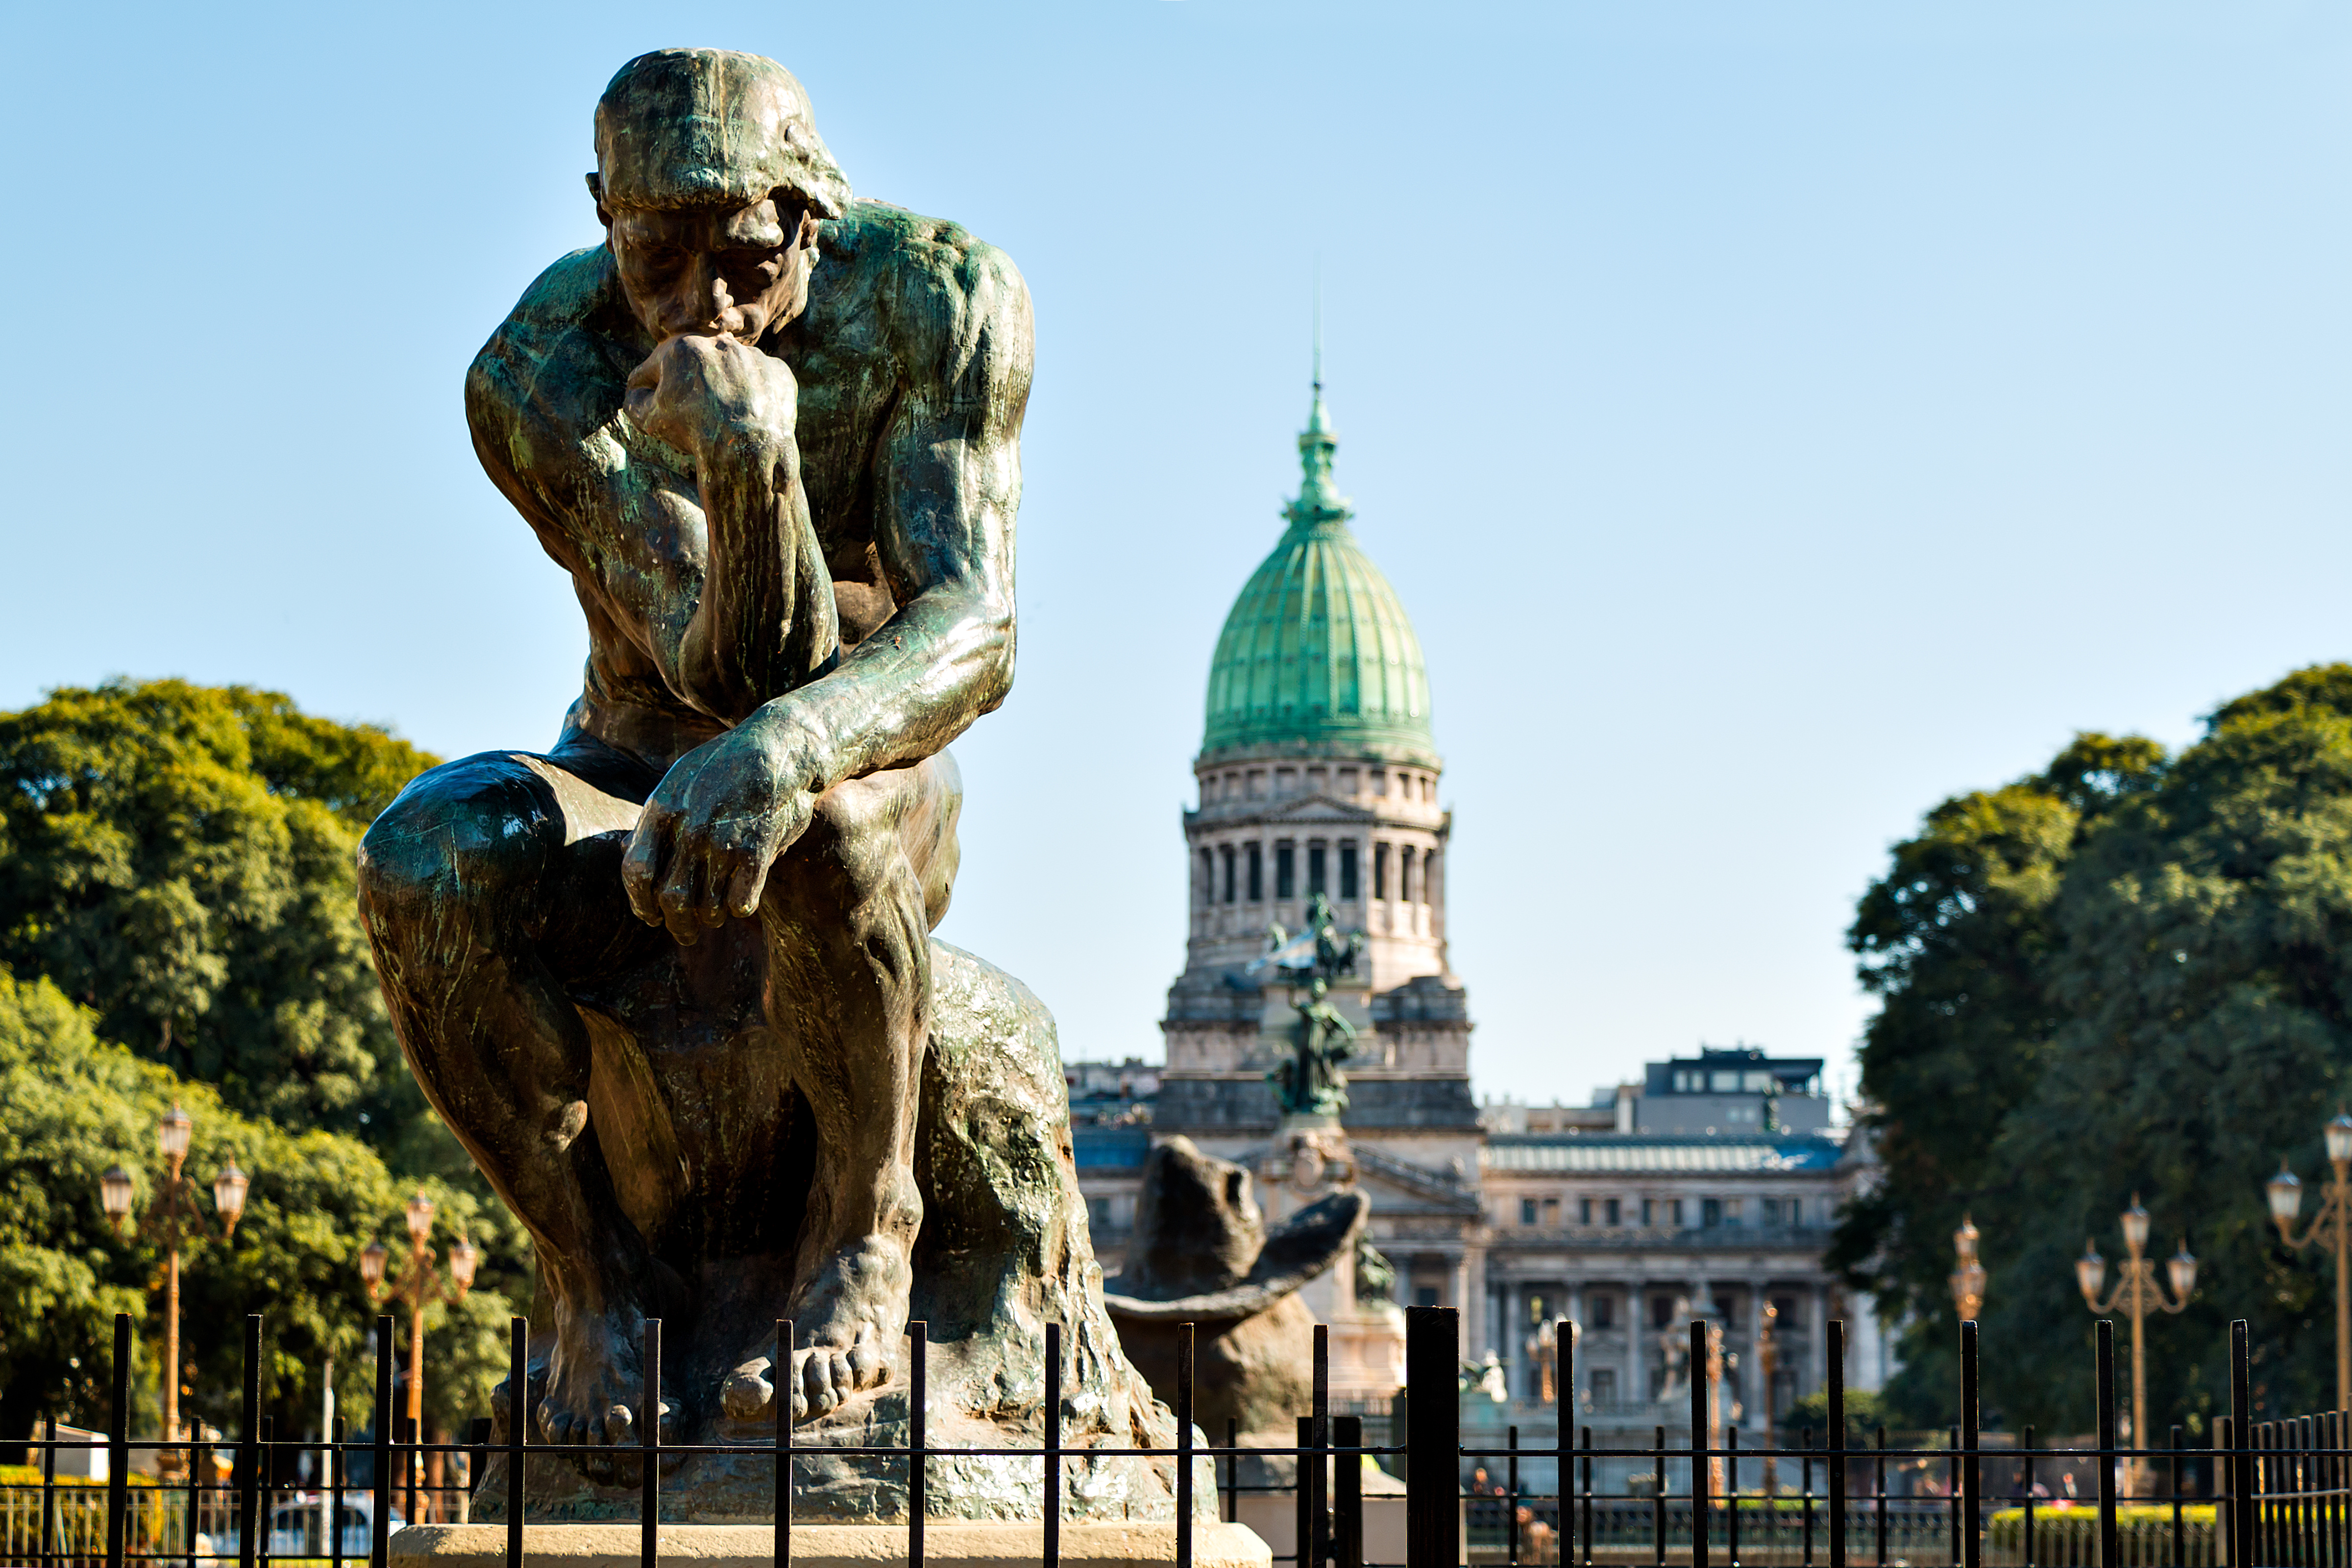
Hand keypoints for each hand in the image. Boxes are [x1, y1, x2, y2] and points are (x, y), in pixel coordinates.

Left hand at [621, 713, 826, 942]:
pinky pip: (741, 903)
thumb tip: (626, 853)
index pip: (636, 871)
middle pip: (671, 898)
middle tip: (684, 933)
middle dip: (675, 924)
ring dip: (709, 919)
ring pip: (707, 907)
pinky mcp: (757, 850)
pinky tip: (741, 903)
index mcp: (663, 808)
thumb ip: (656, 818)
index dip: (639, 902)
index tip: (649, 916)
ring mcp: (723, 840)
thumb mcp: (680, 780)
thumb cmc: (727, 765)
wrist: (781, 748)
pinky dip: (739, 909)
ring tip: (713, 918)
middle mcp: (689, 827)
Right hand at [623, 333, 795, 462]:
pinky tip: (749, 415)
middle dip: (688, 387)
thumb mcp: (649, 421)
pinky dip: (754, 395)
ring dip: (723, 388)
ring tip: (723, 418)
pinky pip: (760, 381)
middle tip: (691, 414)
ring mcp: (754, 355)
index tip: (651, 404)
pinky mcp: (779, 371)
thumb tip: (638, 390)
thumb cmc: (695, 435)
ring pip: (730, 371)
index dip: (648, 389)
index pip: (655, 367)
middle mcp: (721, 342)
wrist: (748, 453)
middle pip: (695, 366)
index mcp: (683, 346)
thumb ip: (635, 399)